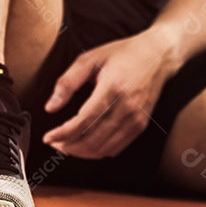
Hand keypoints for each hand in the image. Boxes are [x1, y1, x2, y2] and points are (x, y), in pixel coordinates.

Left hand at [42, 29, 181, 158]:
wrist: (157, 56)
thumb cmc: (123, 54)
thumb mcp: (89, 59)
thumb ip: (67, 83)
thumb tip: (50, 107)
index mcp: (112, 88)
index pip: (83, 121)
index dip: (63, 133)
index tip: (48, 137)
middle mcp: (126, 107)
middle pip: (93, 140)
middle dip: (69, 146)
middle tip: (54, 143)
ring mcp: (136, 119)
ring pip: (103, 149)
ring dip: (81, 152)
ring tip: (66, 145)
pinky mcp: (140, 125)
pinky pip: (116, 148)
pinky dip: (97, 152)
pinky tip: (86, 145)